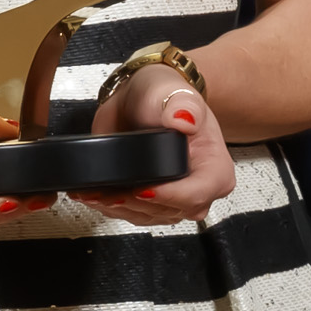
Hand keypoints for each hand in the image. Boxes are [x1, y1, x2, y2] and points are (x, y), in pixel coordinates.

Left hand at [82, 62, 236, 227]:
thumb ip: (183, 106)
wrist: (144, 99)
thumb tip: (184, 119)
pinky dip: (111, 208)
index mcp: (214, 167)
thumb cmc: (166, 96)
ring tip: (96, 193)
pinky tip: (95, 195)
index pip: (198, 193)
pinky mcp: (150, 201)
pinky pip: (132, 214)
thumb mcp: (177, 93)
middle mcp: (197, 187)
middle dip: (137, 204)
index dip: (171, 196)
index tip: (144, 188)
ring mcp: (173, 197)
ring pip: (147, 216)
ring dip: (119, 209)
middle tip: (112, 193)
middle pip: (171, 211)